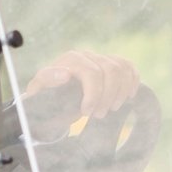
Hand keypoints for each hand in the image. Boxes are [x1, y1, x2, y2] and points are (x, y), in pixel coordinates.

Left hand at [20, 50, 142, 140]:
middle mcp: (86, 55)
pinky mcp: (110, 63)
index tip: (85, 113)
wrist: (53, 95)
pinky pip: (128, 66)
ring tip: (110, 109)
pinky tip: (128, 96)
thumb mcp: (39, 90)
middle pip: (109, 71)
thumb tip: (65, 74)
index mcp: (70, 60)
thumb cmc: (46, 95)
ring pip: (121, 69)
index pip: (91, 72)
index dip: (93, 94)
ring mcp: (99, 58)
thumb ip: (47, 80)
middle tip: (97, 116)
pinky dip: (132, 81)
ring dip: (119, 93)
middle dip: (106, 97)